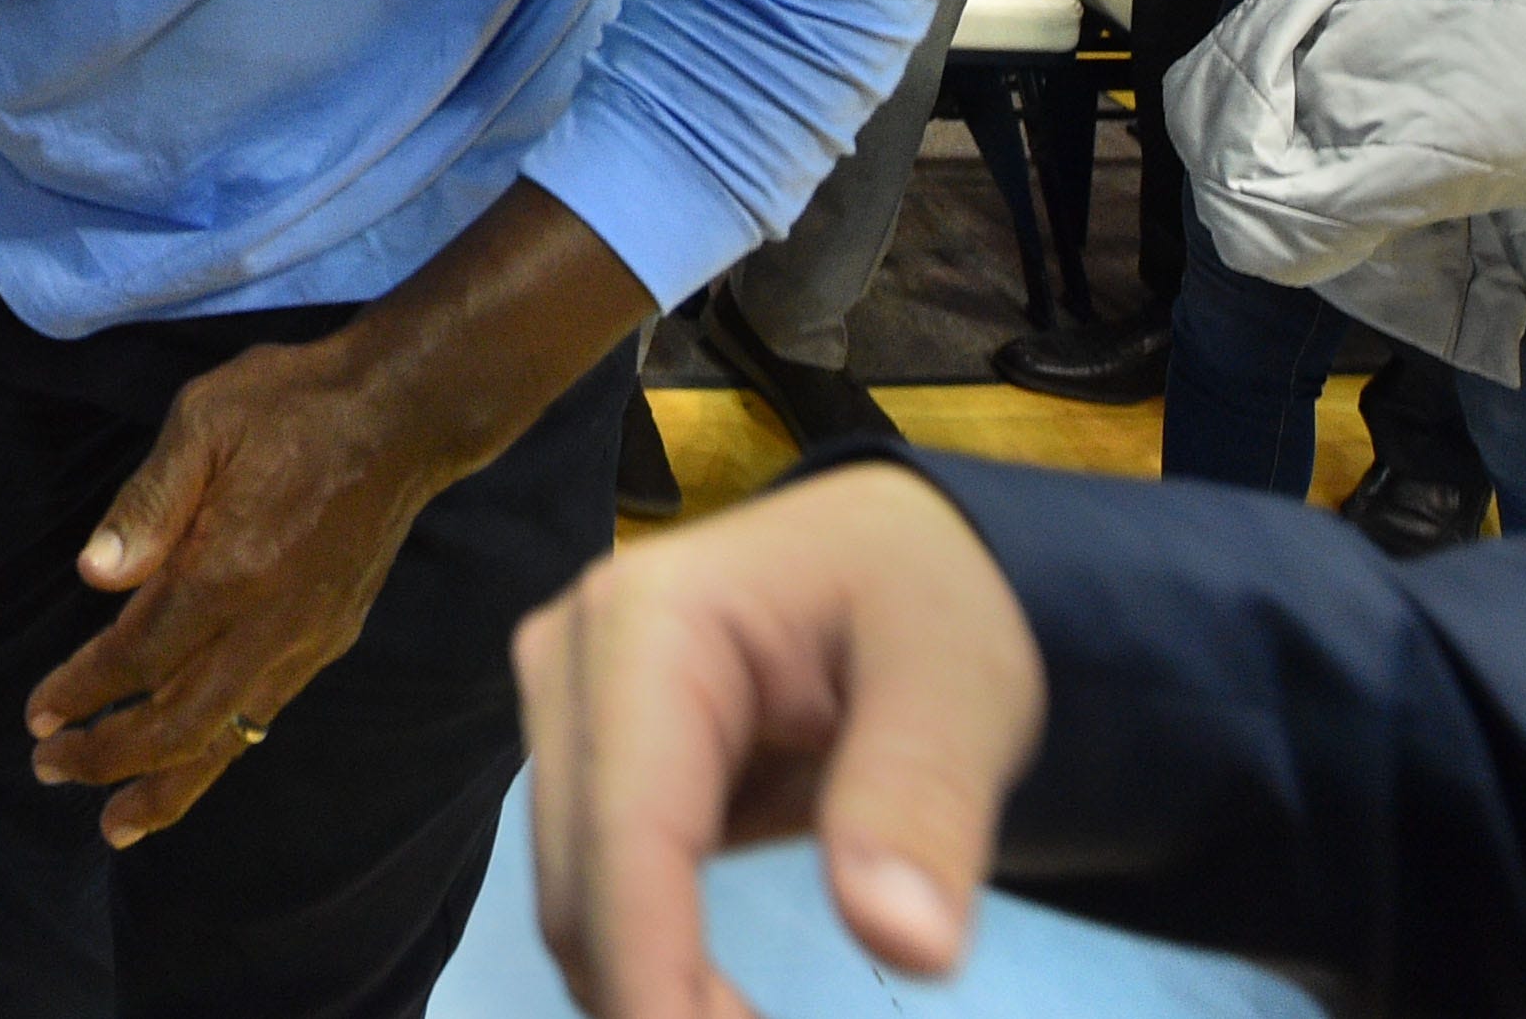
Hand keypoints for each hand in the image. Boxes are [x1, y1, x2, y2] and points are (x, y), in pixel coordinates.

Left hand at [25, 332, 460, 846]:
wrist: (402, 415)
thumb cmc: (292, 405)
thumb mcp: (204, 421)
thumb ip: (148, 503)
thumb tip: (94, 576)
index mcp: (230, 569)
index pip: (140, 655)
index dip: (85, 692)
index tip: (38, 716)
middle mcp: (271, 624)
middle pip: (182, 722)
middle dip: (112, 756)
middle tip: (50, 768)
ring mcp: (306, 640)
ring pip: (230, 737)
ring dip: (169, 783)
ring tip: (115, 821)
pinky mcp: (329, 640)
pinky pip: (264, 716)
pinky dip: (221, 754)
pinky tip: (191, 766)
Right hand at [514, 464, 1042, 1018]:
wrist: (899, 552)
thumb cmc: (929, 598)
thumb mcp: (962, 685)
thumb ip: (922, 803)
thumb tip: (905, 947)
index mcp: (645, 626)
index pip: (626, 837)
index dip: (657, 983)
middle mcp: (568, 663)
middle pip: (581, 886)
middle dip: (662, 1008)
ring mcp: (562, 710)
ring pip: (577, 900)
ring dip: (655, 995)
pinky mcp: (583, 756)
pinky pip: (602, 887)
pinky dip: (657, 964)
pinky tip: (726, 1007)